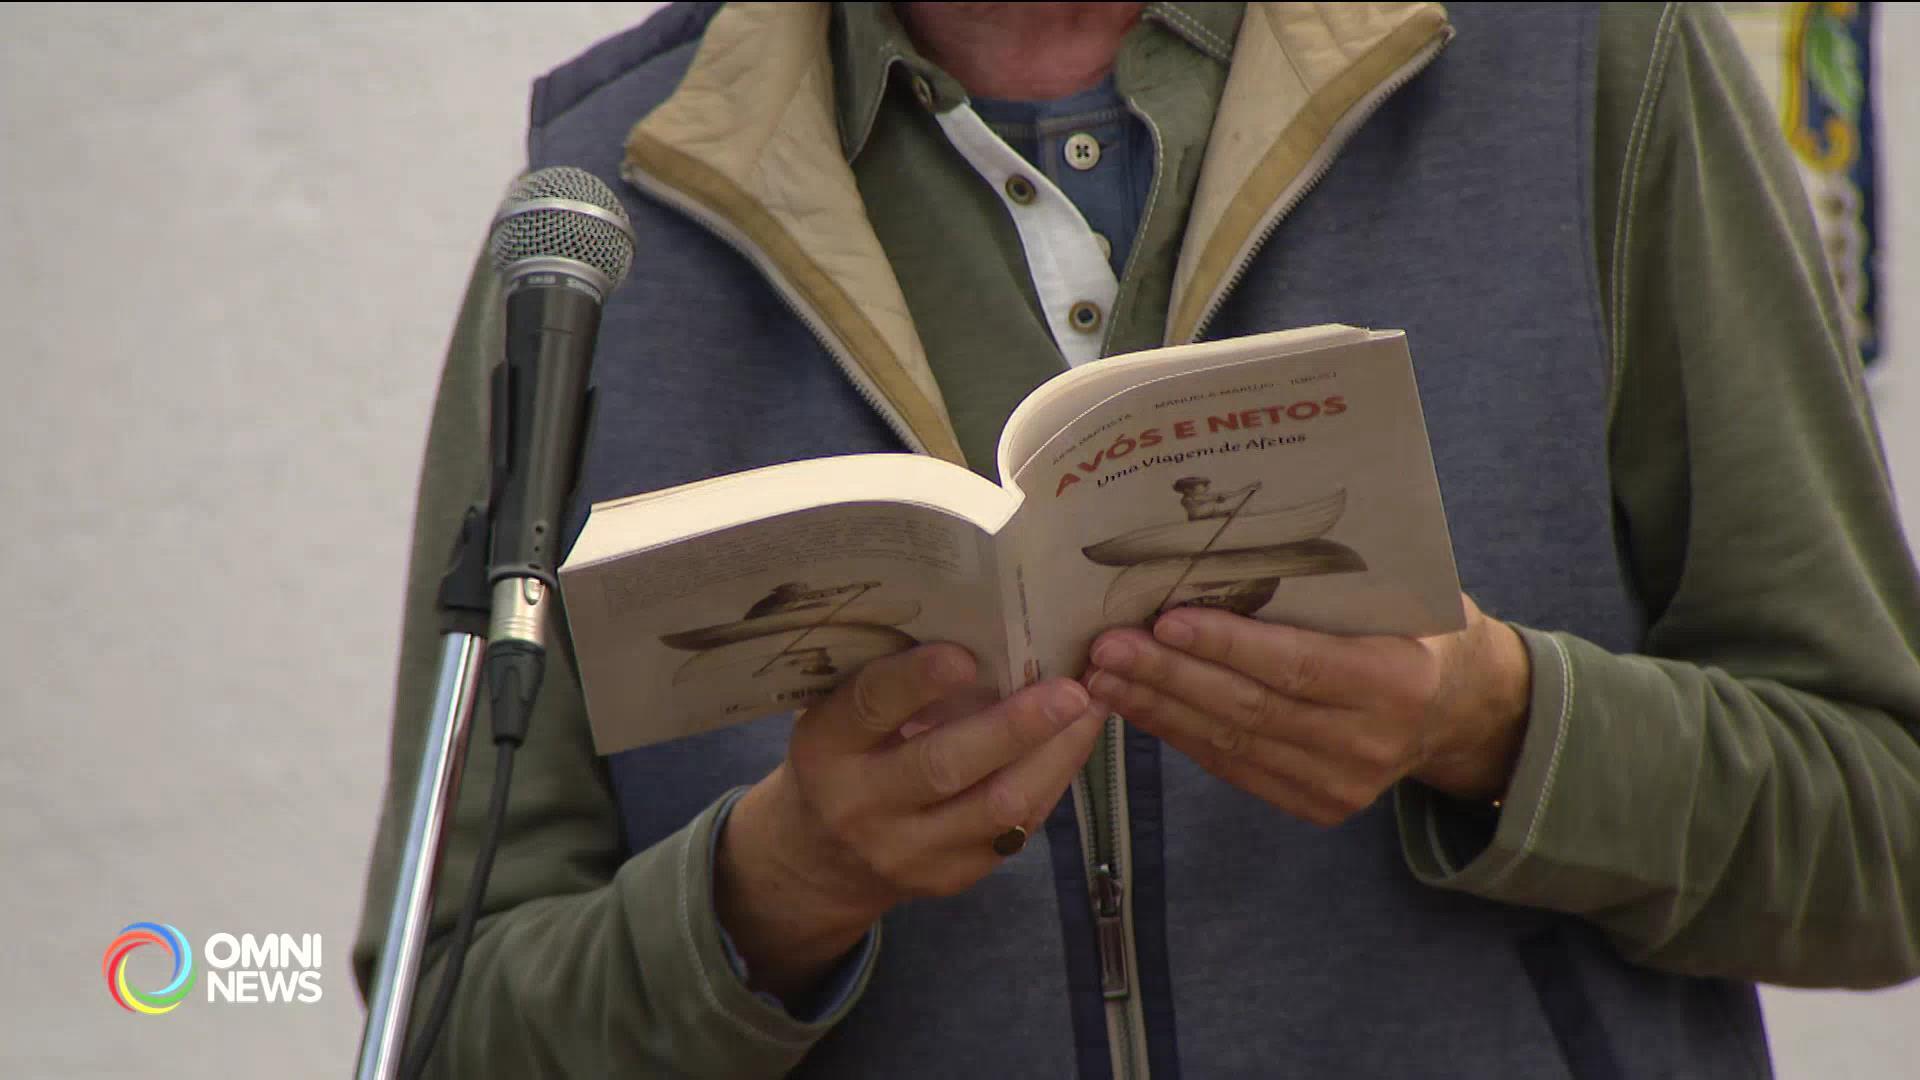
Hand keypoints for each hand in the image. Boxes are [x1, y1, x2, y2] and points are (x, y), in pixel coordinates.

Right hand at [717, 644, 1104, 995]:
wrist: (823, 857)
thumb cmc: (846, 754)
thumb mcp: (842, 713)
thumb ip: (892, 681)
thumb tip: (986, 629)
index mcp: (825, 746)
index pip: (871, 706)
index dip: (918, 680)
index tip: (966, 655)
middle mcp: (861, 804)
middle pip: (944, 766)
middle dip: (1014, 726)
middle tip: (1068, 689)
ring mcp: (907, 851)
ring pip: (997, 807)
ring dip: (1055, 755)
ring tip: (1091, 709)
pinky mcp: (950, 878)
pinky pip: (1016, 831)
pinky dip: (1053, 781)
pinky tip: (1075, 743)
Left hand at [1083, 595, 1529, 826]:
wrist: (1461, 709)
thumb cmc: (1417, 627)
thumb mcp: (1400, 594)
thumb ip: (1333, 584)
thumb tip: (1229, 543)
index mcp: (1398, 680)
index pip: (1296, 665)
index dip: (1227, 646)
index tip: (1165, 620)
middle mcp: (1370, 741)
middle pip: (1251, 708)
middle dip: (1170, 677)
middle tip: (1107, 646)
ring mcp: (1344, 784)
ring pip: (1232, 743)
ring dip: (1159, 708)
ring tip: (1104, 675)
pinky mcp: (1318, 806)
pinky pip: (1235, 767)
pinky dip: (1180, 735)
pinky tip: (1138, 706)